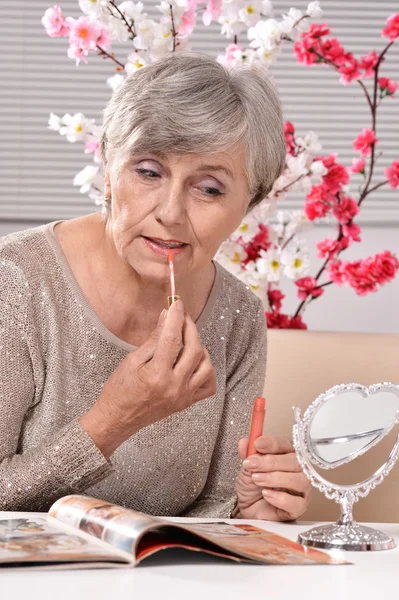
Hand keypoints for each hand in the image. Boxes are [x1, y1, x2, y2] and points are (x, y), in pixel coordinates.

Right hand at [80, 300, 215, 457]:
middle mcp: (175, 386)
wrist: (117, 420)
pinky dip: (206, 369)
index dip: (176, 317)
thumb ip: (154, 339)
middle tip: (181, 316)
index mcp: (157, 375)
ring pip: (206, 365)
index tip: (177, 303)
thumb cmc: (119, 390)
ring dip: (199, 347)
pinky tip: (195, 361)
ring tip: (186, 339)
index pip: (172, 339)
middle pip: (194, 349)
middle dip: (189, 328)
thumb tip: (167, 316)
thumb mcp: (132, 360)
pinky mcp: (187, 402)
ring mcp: (184, 396)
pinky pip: (208, 385)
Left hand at [235, 436, 310, 520]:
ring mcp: (301, 490)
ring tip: (257, 480)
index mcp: (286, 455)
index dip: (272, 443)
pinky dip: (280, 498)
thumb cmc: (252, 487)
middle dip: (271, 462)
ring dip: (275, 478)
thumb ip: (248, 454)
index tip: (257, 444)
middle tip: (253, 465)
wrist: (249, 509)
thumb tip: (244, 441)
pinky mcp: (299, 508)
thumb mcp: (247, 468)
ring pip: (300, 480)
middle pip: (295, 461)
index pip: (286, 444)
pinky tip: (266, 494)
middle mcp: (298, 471)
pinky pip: (297, 503)